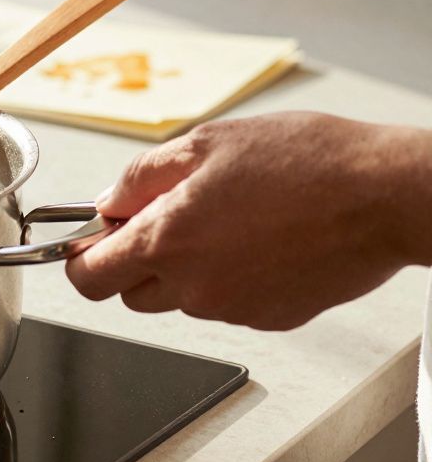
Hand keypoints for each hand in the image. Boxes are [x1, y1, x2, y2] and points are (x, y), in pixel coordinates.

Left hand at [66, 113, 431, 329]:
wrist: (384, 196)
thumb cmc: (307, 162)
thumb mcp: (205, 144)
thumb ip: (143, 176)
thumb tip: (110, 200)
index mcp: (167, 242)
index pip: (87, 276)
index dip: (78, 257)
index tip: (86, 239)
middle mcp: (194, 287)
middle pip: (129, 291)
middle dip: (132, 258)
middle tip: (163, 214)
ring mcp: (233, 309)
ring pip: (179, 298)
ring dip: (182, 267)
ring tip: (224, 217)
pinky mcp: (269, 318)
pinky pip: (225, 304)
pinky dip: (227, 277)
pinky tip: (256, 238)